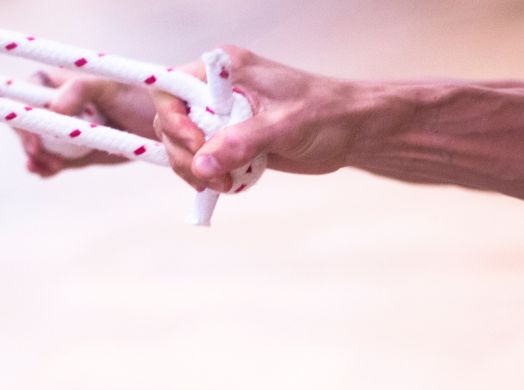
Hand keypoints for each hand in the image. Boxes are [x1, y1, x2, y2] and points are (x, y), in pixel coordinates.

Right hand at [18, 70, 159, 177]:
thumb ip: (80, 89)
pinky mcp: (73, 153)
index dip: (23, 116)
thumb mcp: (110, 88)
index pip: (25, 95)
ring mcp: (63, 132)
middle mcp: (55, 106)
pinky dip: (46, 168)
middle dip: (29, 142)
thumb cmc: (138, 96)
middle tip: (39, 157)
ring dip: (36, 158)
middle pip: (26, 124)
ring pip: (37, 146)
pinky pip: (52, 161)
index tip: (33, 138)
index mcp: (58, 82)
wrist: (161, 126)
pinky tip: (45, 172)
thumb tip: (53, 107)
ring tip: (48, 167)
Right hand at [151, 46, 373, 191]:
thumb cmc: (325, 113)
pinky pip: (203, 161)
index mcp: (224, 70)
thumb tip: (202, 164)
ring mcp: (222, 117)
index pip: (171, 88)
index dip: (173, 120)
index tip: (195, 145)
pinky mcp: (231, 141)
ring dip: (195, 171)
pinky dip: (208, 178)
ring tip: (224, 185)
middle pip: (171, 123)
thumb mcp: (283, 125)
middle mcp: (217, 91)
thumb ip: (240, 142)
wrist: (351, 130)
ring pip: (183, 147)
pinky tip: (229, 185)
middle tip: (210, 178)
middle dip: (184, 154)